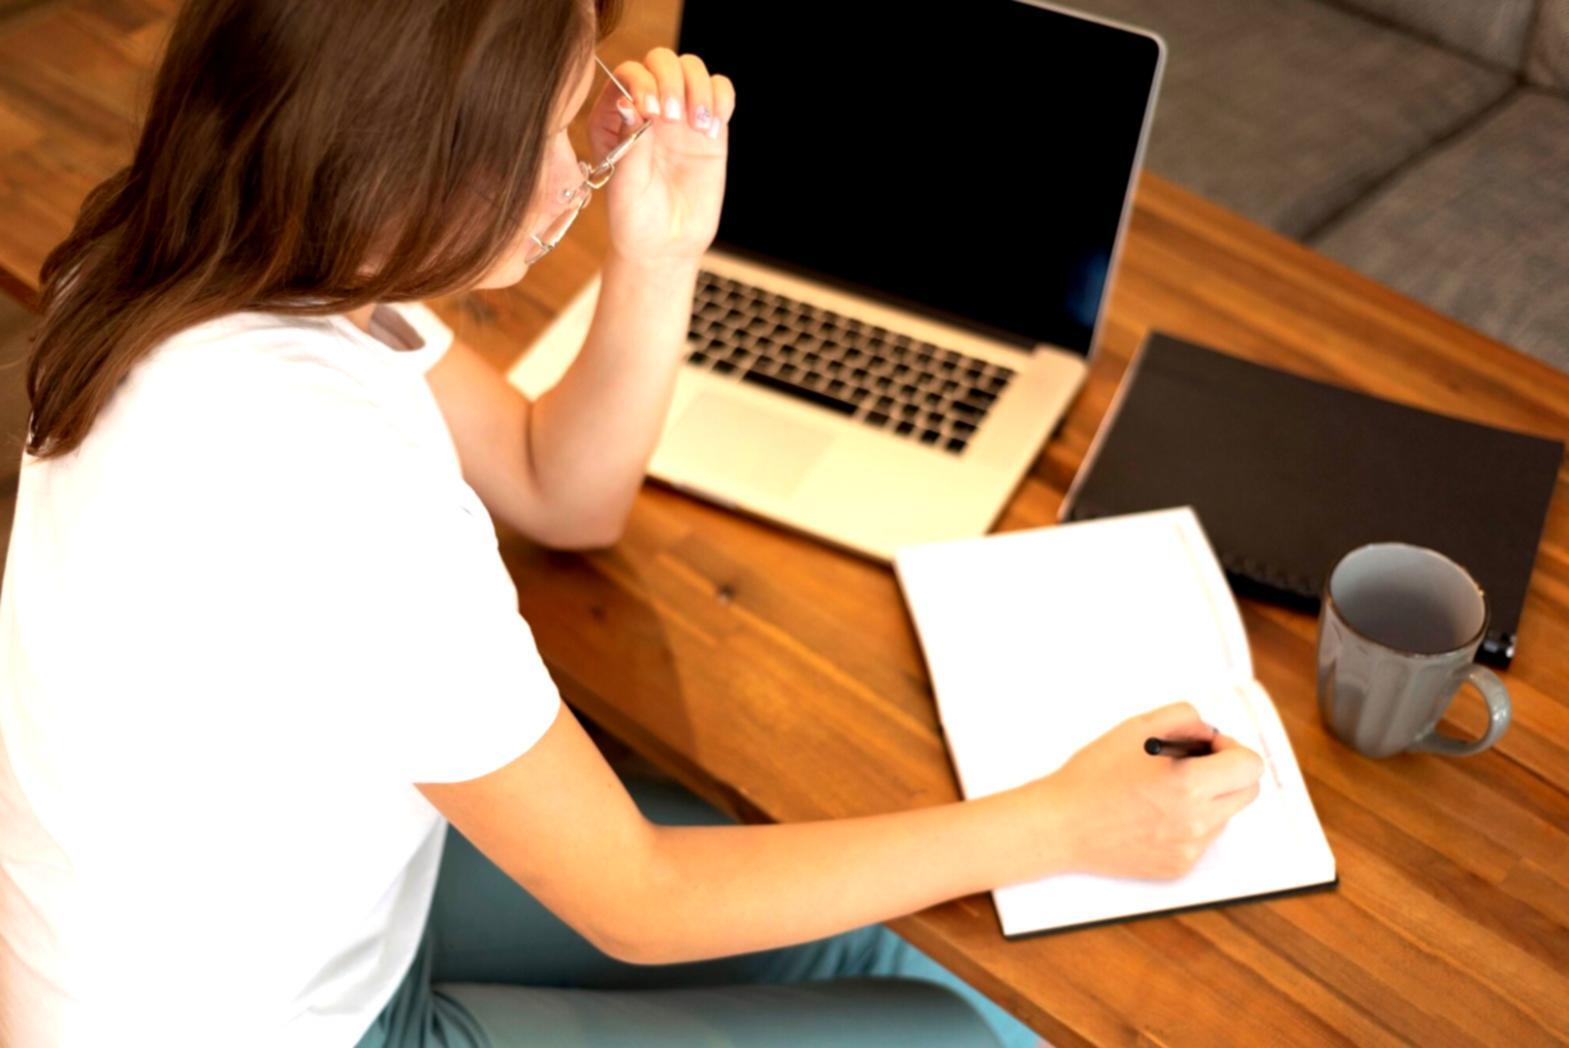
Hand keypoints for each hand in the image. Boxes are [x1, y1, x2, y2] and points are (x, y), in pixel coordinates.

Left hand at [587, 48, 734, 267]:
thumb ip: (629, 144)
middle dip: (671, 80)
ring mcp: (679, 114)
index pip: (627, 73)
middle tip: (676, 120)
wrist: (666, 246)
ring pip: (692, 69)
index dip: (641, 82)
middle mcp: (646, 107)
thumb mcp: (623, 186)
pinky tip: (713, 129)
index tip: (652, 113)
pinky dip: (721, 99)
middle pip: (661, 61)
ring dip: (699, 88)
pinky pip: (720, 91)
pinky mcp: (708, 127)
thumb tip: (630, 101)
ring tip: (700, 126)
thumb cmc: (635, 220)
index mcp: (613, 116)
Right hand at [1029, 701, 1263, 879]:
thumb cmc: (1094, 776)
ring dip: (1208, 797)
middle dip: (1227, 772)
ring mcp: (1190, 848)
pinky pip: (1203, 837)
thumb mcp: (1137, 728)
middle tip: (1194, 763)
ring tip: (1164, 790)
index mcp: (1190, 784)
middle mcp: (1197, 821)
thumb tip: (1209, 733)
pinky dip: (1189, 821)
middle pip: (1247, 791)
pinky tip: (1154, 813)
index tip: (1208, 747)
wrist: (1061, 825)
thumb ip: (1184, 719)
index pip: (1250, 765)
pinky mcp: (1179, 865)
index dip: (1231, 749)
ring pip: (1225, 814)